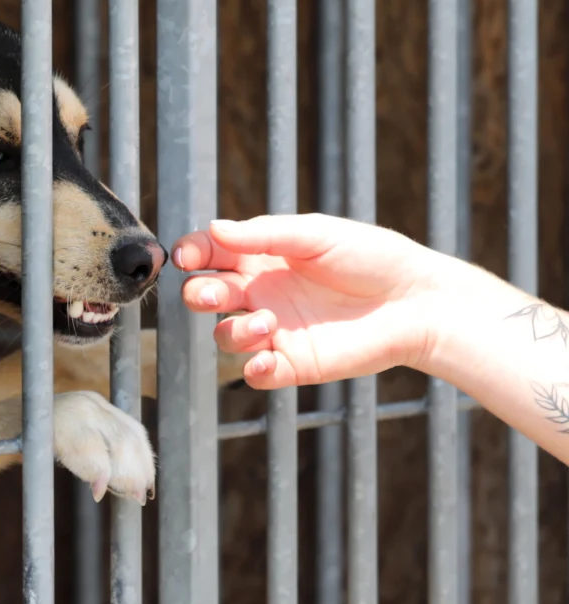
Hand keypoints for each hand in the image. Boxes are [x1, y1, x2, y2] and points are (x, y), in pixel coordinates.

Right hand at [171, 213, 453, 388]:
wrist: (417, 302)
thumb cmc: (373, 258)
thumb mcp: (316, 234)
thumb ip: (264, 234)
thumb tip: (213, 229)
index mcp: (264, 259)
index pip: (212, 255)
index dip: (192, 254)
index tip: (186, 256)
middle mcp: (263, 294)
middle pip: (208, 296)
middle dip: (199, 294)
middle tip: (214, 295)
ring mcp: (277, 332)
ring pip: (226, 337)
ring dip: (232, 331)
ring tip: (265, 324)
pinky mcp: (295, 365)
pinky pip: (257, 375)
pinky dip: (253, 370)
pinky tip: (266, 360)